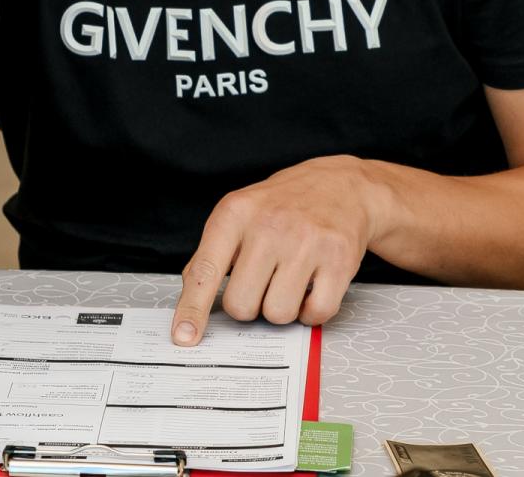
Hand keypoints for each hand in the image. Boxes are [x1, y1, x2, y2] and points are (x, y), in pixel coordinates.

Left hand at [170, 155, 389, 344]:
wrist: (339, 186)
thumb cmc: (281, 206)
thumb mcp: (237, 215)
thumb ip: (210, 254)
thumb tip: (190, 291)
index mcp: (234, 214)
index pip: (205, 272)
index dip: (192, 309)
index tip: (184, 337)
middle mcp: (268, 227)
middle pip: (241, 305)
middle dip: (248, 306)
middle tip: (260, 284)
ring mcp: (306, 243)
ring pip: (278, 314)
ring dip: (280, 309)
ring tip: (287, 281)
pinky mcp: (339, 260)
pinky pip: (316, 314)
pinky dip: (311, 312)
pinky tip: (311, 288)